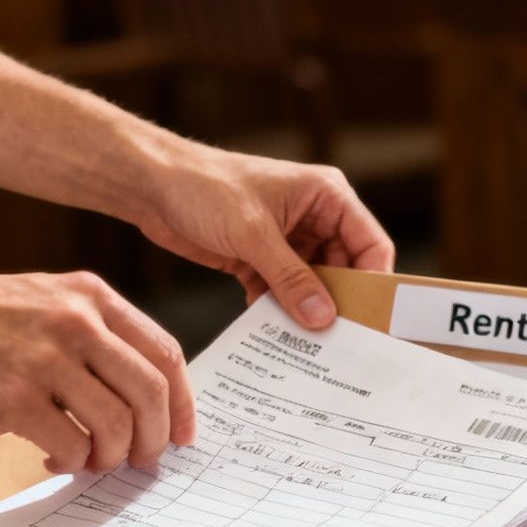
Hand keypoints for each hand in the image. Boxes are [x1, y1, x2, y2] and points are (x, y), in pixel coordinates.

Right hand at [0, 268, 193, 473]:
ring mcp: (44, 357)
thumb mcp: (41, 301)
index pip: (165, 354)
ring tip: (89, 461)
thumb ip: (90, 335)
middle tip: (141, 462)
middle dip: (155, 439)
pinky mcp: (10, 396)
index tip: (182, 435)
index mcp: (90, 295)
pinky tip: (54, 457)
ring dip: (111, 456)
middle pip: (152, 394)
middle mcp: (76, 320)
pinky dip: (72, 462)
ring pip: (118, 424)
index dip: (183, 403)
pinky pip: (71, 444)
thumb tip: (138, 398)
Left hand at [137, 147, 393, 328]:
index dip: (374, 281)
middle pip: (345, 269)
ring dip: (305, 310)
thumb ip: (292, 279)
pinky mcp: (261, 258)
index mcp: (326, 196)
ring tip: (303, 341)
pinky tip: (270, 330)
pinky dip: (277, 310)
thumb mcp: (254, 235)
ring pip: (313, 285)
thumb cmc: (205, 187)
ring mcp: (288, 239)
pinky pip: (282, 292)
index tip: (371, 319)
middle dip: (338, 302)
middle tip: (336, 340)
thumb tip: (323, 317)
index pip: (370, 243)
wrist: (151, 185)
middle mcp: (314, 217)